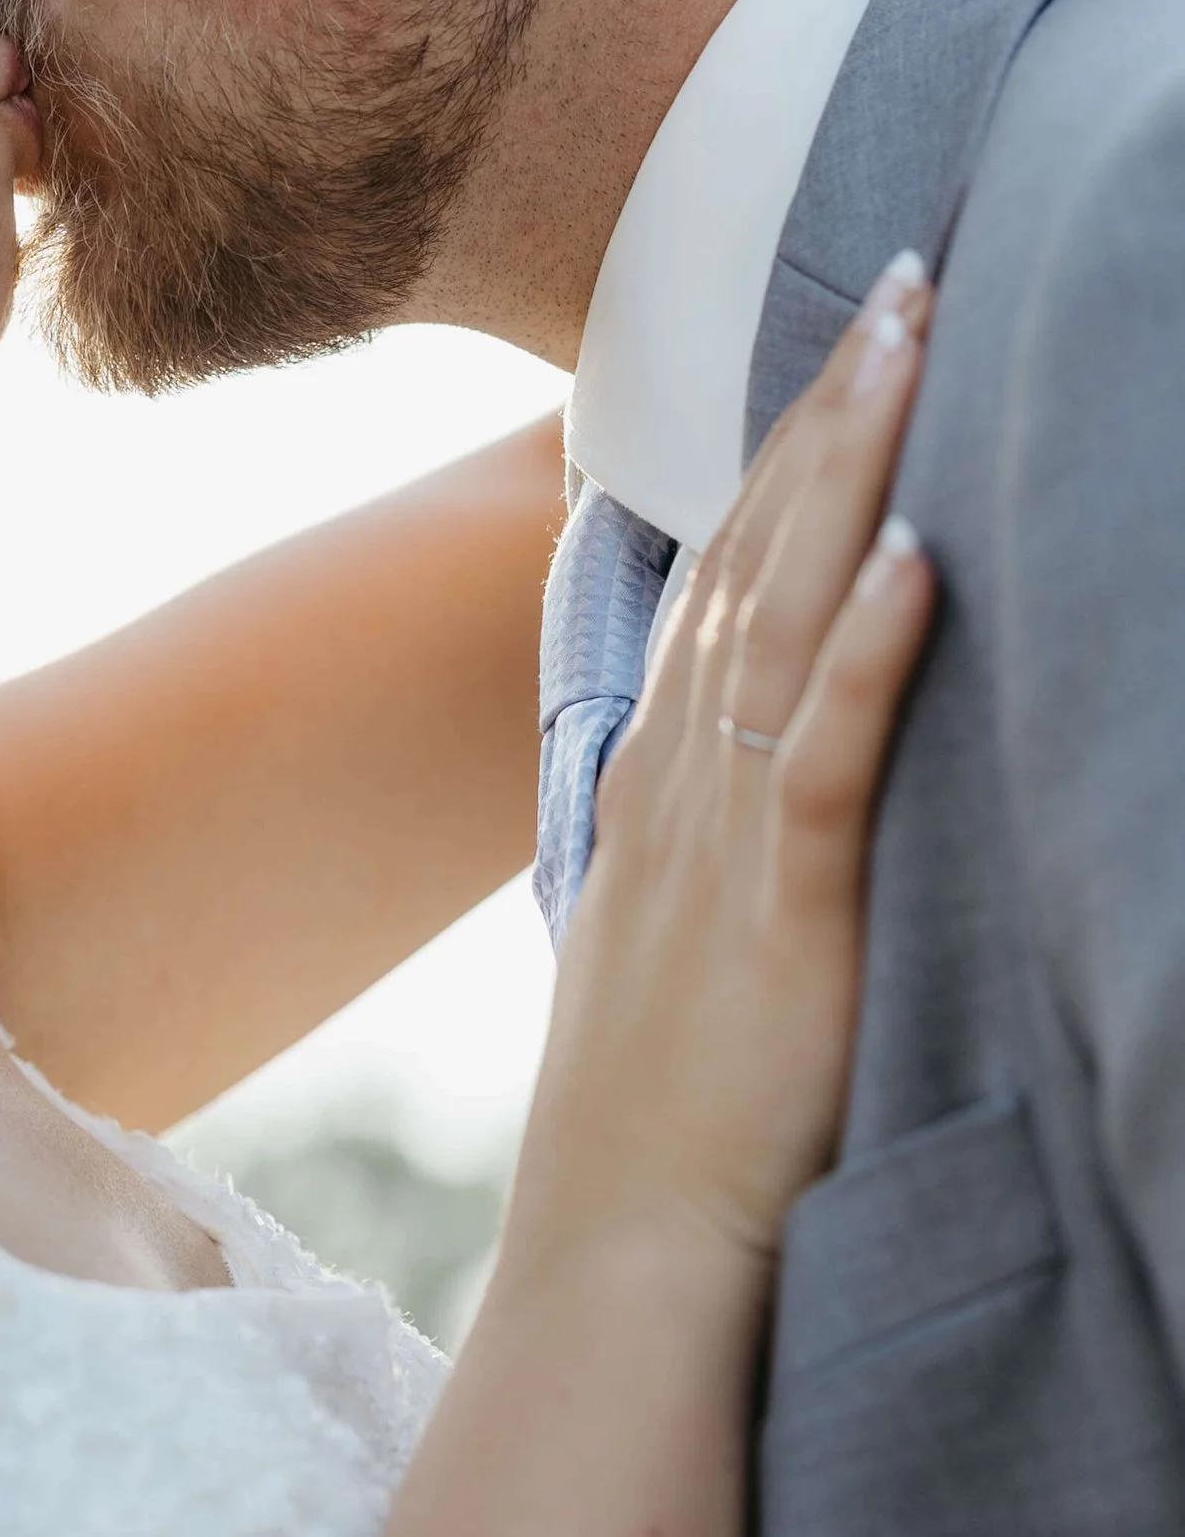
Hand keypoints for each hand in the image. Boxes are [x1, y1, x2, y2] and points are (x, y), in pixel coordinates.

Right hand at [511, 258, 935, 1284]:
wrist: (617, 1264)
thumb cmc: (662, 1128)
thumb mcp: (673, 949)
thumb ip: (715, 846)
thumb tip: (766, 781)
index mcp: (658, 787)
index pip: (718, 575)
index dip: (783, 451)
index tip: (844, 342)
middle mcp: (678, 782)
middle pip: (753, 550)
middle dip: (828, 407)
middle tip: (900, 272)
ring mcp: (718, 840)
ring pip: (786, 610)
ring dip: (850, 468)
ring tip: (910, 339)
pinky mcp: (778, 913)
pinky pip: (822, 755)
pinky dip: (870, 648)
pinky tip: (920, 554)